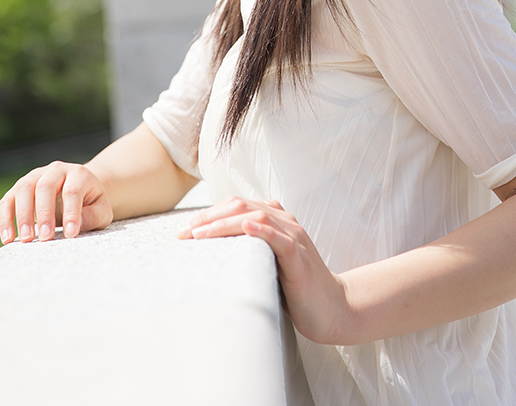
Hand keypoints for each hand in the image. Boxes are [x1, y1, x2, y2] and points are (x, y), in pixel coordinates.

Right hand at [0, 161, 113, 243]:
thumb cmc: (91, 204)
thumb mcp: (101, 210)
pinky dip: (6, 219)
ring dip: (22, 215)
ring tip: (26, 239)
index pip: (72, 191)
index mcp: (79, 174)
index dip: (71, 213)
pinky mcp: (20, 187)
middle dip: (44, 214)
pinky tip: (8, 238)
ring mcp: (35, 176)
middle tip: (45, 238)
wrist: (79, 191)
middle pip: (45, 187)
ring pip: (23, 189)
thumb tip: (74, 227)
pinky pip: (8, 200)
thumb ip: (92, 217)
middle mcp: (56, 170)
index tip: (70, 235)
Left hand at [179, 197, 355, 344]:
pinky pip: (279, 238)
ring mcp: (294, 237)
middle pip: (240, 206)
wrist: (331, 309)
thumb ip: (246, 250)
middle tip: (184, 234)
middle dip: (208, 217)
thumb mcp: (266, 263)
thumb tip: (207, 253)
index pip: (235, 205)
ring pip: (256, 217)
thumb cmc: (295, 289)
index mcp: (275, 220)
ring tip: (200, 234)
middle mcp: (285, 222)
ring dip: (224, 223)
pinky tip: (244, 228)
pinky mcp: (299, 257)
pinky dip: (260, 230)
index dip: (207, 214)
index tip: (184, 232)